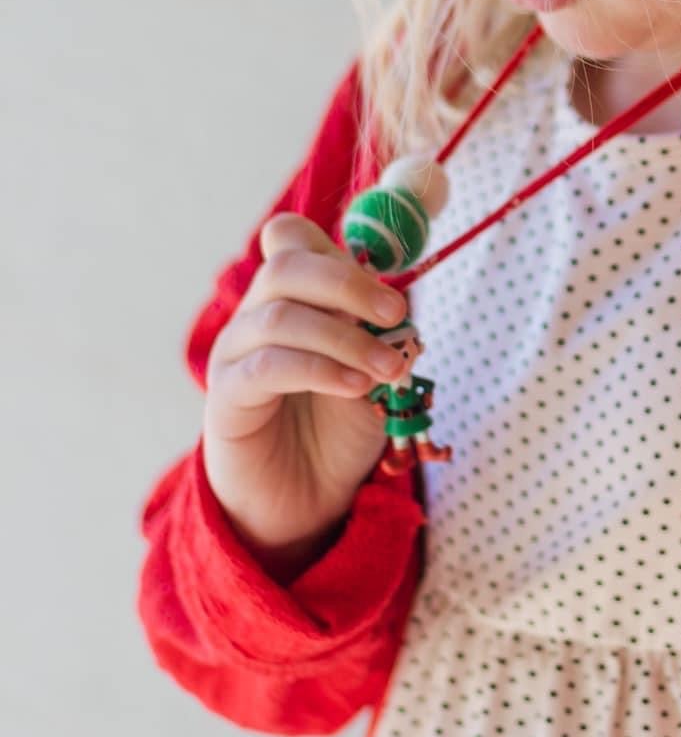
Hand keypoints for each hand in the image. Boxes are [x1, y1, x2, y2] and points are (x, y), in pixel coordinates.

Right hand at [201, 213, 412, 566]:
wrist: (308, 499)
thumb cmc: (340, 426)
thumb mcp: (372, 370)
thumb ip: (378, 331)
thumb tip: (397, 306)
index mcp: (292, 296)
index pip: (289, 237)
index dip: (335, 248)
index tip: (390, 288)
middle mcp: (257, 314)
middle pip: (285, 264)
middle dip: (349, 283)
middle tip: (396, 312)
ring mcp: (235, 353)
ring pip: (279, 315)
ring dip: (344, 337)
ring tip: (388, 368)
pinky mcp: (226, 398)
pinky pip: (266, 366)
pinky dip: (320, 369)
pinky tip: (355, 387)